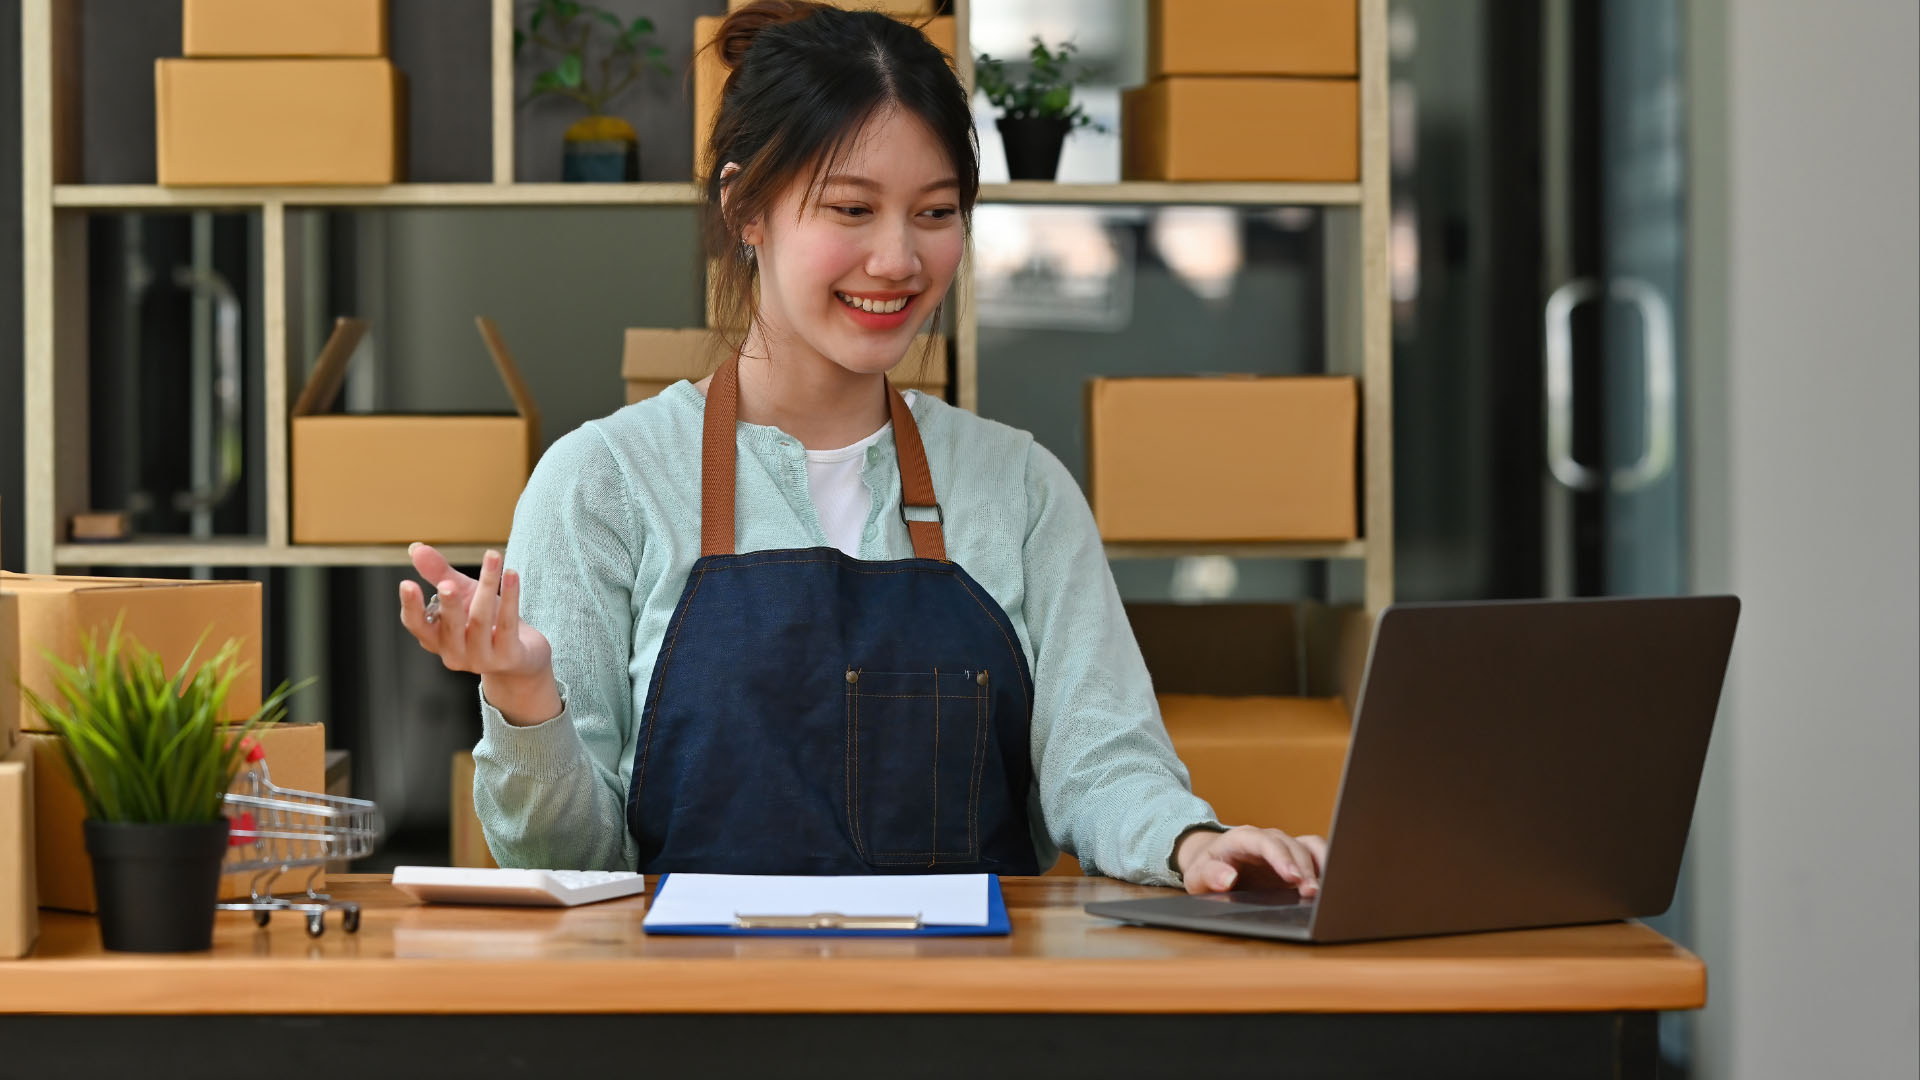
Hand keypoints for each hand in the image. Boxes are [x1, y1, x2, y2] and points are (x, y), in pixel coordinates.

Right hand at [398, 543, 551, 682]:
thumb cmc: (486, 623)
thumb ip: (439, 573)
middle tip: (447, 584)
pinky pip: (508, 623)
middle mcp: (454, 653)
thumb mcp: (463, 596)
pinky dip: (511, 596)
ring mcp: (482, 659)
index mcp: (436, 639)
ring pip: (481, 620)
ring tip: (493, 556)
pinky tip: (511, 574)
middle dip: (449, 604)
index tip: (407, 584)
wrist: (522, 656)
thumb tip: (416, 548)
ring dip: (488, 585)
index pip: (417, 625)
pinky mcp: (508, 658)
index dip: (411, 606)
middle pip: (450, 626)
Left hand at [1176, 825, 1328, 896]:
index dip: (1281, 858)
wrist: (1212, 864)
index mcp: (1243, 838)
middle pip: (1292, 846)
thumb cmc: (1206, 869)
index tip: (1292, 877)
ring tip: (1324, 890)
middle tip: (1312, 894)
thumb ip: (1209, 875)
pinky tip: (1331, 886)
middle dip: (1305, 869)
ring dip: (1321, 865)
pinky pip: (1316, 855)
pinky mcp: (1295, 859)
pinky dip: (1327, 867)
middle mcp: (1268, 839)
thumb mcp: (1197, 875)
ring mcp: (1284, 848)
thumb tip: (1228, 878)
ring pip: (1310, 846)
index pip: (1265, 842)